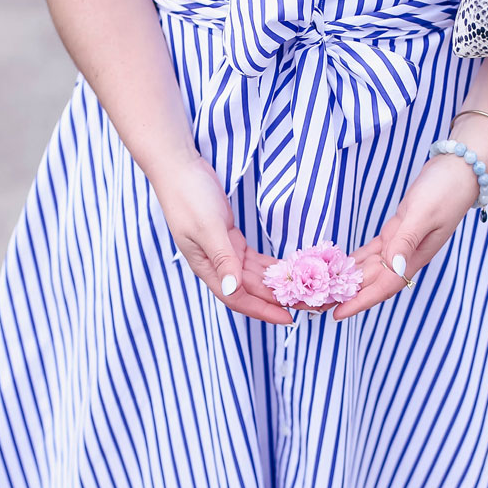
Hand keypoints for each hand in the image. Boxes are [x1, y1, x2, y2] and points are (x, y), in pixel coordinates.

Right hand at [150, 154, 293, 325]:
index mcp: (207, 267)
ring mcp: (225, 252)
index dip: (263, 310)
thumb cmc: (189, 196)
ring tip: (304, 293)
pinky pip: (254, 261)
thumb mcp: (208, 228)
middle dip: (278, 301)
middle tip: (308, 306)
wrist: (179, 168)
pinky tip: (289, 271)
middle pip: (251, 291)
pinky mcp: (231, 238)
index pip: (238, 299)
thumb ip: (222, 259)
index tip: (289, 318)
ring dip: (278, 286)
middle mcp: (217, 265)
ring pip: (255, 277)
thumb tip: (233, 290)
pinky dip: (271, 267)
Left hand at [332, 154, 480, 320]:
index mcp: (414, 256)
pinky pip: (372, 251)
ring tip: (323, 291)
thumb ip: (406, 240)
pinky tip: (339, 265)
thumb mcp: (423, 213)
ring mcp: (401, 243)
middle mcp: (406, 255)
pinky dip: (355, 259)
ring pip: (370, 269)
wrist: (461, 169)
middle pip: (372, 283)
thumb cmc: (446, 189)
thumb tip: (394, 268)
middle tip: (318, 306)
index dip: (361, 301)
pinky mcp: (397, 230)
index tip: (338, 314)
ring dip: (347, 280)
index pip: (384, 286)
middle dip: (346, 295)